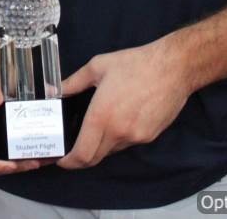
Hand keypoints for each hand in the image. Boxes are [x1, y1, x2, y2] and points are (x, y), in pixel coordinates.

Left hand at [57, 37, 191, 168]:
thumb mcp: (97, 67)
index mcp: (101, 116)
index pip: (82, 154)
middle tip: (71, 150)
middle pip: (94, 158)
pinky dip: (117, 139)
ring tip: (95, 129)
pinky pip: (127, 144)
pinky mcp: (150, 136)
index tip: (61, 160)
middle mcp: (118, 132)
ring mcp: (136, 136)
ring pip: (111, 151)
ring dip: (100, 146)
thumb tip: (53, 90)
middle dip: (80, 158)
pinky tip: (118, 121)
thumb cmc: (134, 64)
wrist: (172, 68)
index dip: (68, 162)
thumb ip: (72, 82)